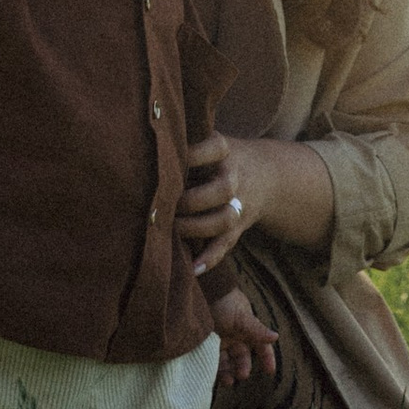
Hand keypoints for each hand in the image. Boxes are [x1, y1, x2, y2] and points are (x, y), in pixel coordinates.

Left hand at [178, 132, 335, 277]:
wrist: (266, 174)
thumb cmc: (218, 157)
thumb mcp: (208, 140)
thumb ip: (185, 145)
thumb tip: (142, 154)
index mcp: (224, 149)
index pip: (213, 147)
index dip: (191, 155)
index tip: (167, 160)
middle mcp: (234, 177)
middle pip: (222, 190)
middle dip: (191, 201)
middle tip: (163, 205)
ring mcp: (239, 203)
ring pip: (223, 220)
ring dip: (195, 229)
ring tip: (170, 232)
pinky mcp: (238, 226)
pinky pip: (226, 244)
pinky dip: (210, 258)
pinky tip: (194, 268)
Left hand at [208, 285, 280, 381]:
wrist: (200, 289)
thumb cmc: (224, 301)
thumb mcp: (242, 317)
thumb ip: (257, 330)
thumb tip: (276, 336)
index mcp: (247, 328)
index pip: (261, 346)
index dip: (267, 358)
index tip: (270, 372)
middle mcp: (234, 335)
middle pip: (242, 356)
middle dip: (243, 368)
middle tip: (241, 376)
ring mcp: (219, 338)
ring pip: (226, 360)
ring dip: (228, 372)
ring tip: (228, 381)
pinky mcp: (204, 342)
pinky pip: (210, 358)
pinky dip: (213, 368)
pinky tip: (213, 373)